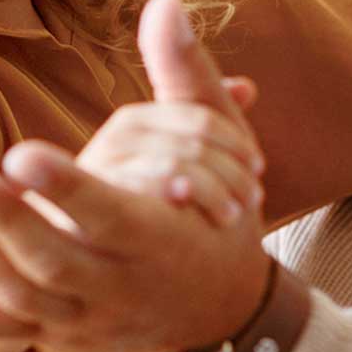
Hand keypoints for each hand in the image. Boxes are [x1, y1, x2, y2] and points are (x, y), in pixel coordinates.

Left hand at [0, 0, 272, 351]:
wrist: (218, 314)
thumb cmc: (216, 216)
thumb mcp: (221, 150)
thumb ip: (186, 75)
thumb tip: (165, 1)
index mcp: (163, 239)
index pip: (112, 220)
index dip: (67, 190)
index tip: (20, 153)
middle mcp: (120, 288)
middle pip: (54, 264)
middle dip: (4, 223)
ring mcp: (81, 319)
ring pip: (19, 300)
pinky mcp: (50, 336)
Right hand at [76, 91, 264, 228]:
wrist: (104, 264)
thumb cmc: (150, 208)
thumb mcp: (184, 164)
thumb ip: (209, 126)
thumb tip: (247, 88)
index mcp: (138, 120)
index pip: (199, 117)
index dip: (236, 142)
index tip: (258, 167)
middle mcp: (117, 137)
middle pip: (191, 142)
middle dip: (230, 170)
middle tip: (253, 197)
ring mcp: (102, 169)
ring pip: (173, 165)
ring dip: (213, 190)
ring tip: (232, 215)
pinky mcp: (93, 202)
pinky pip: (142, 192)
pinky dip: (174, 198)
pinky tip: (191, 213)